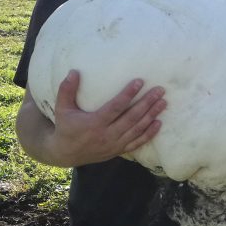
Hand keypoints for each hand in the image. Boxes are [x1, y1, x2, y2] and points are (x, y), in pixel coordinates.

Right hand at [40, 71, 165, 166]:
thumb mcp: (62, 109)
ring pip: (137, 129)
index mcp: (94, 123)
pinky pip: (137, 142)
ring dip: (151, 115)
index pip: (115, 107)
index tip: (140, 82)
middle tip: (160, 90)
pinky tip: (159, 123)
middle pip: (132, 118)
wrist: (66, 154)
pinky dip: (149, 134)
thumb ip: (66, 90)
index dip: (128, 94)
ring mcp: (114, 144)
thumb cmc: (66, 128)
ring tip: (163, 103)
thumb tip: (73, 72)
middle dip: (147, 103)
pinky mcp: (118, 150)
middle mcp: (107, 135)